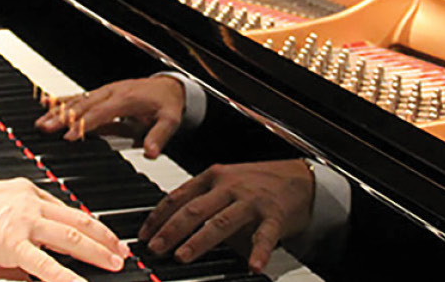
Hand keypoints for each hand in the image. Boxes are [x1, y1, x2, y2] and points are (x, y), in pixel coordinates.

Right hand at [0, 178, 126, 281]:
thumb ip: (21, 243)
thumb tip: (37, 270)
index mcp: (26, 192)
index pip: (65, 209)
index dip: (88, 224)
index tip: (102, 235)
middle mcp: (29, 202)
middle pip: (77, 219)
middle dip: (103, 237)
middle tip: (120, 250)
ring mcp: (23, 221)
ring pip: (71, 235)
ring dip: (97, 250)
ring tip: (114, 262)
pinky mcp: (13, 242)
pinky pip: (47, 264)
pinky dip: (68, 277)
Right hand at [35, 75, 183, 157]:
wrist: (169, 87)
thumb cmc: (167, 103)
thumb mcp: (170, 120)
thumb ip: (159, 137)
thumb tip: (150, 152)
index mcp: (126, 99)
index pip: (100, 113)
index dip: (84, 124)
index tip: (69, 136)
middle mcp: (112, 93)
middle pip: (82, 105)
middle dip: (63, 118)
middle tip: (45, 129)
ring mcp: (105, 92)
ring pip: (77, 100)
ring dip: (57, 110)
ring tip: (40, 121)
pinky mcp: (101, 93)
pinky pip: (79, 96)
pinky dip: (61, 100)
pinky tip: (46, 103)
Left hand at [139, 159, 312, 273]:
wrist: (300, 178)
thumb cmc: (258, 182)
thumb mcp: (225, 182)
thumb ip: (201, 200)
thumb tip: (169, 225)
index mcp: (213, 177)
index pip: (178, 197)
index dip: (158, 217)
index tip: (144, 235)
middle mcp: (229, 187)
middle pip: (194, 210)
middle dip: (170, 231)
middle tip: (155, 248)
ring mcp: (251, 201)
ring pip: (220, 222)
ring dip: (199, 240)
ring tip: (182, 256)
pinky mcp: (274, 216)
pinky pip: (264, 236)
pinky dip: (258, 252)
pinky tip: (253, 265)